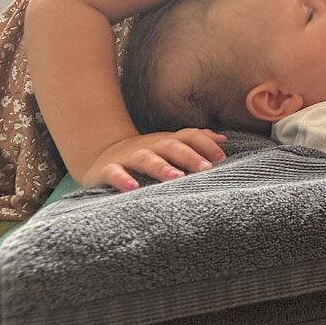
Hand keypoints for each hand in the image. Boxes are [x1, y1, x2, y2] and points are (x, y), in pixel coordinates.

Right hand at [81, 128, 227, 191]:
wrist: (102, 154)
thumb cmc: (147, 153)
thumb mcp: (170, 145)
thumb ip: (195, 141)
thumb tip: (223, 138)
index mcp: (167, 140)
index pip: (189, 136)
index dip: (206, 144)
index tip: (221, 158)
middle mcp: (150, 146)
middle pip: (172, 147)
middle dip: (190, 156)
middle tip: (206, 169)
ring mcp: (129, 156)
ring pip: (146, 158)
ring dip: (162, 167)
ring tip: (176, 177)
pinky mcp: (108, 169)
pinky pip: (114, 173)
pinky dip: (122, 179)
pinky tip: (132, 187)